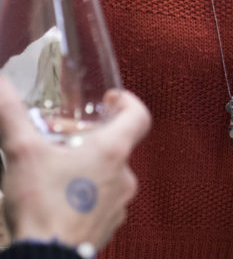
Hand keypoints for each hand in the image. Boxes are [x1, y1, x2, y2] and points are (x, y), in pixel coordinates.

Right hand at [0, 76, 150, 249]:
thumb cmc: (41, 206)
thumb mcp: (21, 152)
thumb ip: (10, 113)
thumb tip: (0, 84)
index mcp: (113, 152)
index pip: (139, 115)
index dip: (127, 102)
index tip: (110, 99)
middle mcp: (124, 177)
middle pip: (117, 145)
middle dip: (90, 137)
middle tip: (61, 137)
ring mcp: (118, 205)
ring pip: (109, 175)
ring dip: (87, 167)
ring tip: (56, 168)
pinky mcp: (107, 227)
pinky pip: (102, 201)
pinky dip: (85, 193)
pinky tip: (58, 198)